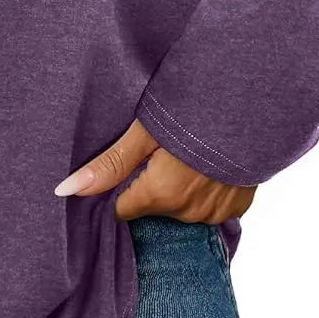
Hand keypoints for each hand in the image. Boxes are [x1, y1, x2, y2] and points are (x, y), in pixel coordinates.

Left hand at [54, 117, 255, 223]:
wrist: (252, 104)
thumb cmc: (193, 112)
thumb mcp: (144, 131)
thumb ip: (109, 164)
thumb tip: (65, 190)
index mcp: (159, 196)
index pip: (121, 211)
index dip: (117, 191)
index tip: (120, 171)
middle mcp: (187, 213)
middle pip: (152, 208)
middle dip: (149, 185)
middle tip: (156, 153)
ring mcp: (215, 212)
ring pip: (181, 208)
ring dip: (179, 189)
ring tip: (183, 156)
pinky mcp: (238, 206)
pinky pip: (211, 206)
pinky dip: (206, 190)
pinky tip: (206, 166)